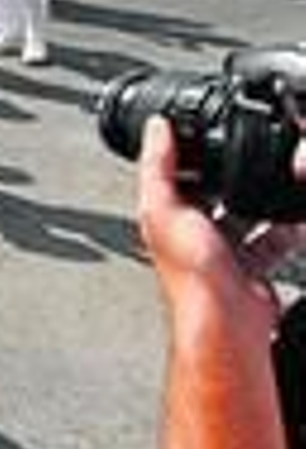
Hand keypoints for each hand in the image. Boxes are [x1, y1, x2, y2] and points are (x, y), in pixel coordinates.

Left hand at [137, 118, 293, 336]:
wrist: (227, 320)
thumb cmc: (191, 273)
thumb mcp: (164, 207)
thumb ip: (158, 167)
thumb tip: (156, 128)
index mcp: (165, 218)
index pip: (173, 177)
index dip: (187, 154)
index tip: (206, 133)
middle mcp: (191, 236)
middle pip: (212, 196)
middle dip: (229, 177)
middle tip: (248, 156)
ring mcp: (222, 253)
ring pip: (244, 217)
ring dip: (260, 202)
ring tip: (276, 181)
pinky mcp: (251, 270)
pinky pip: (271, 242)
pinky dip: (285, 230)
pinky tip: (294, 219)